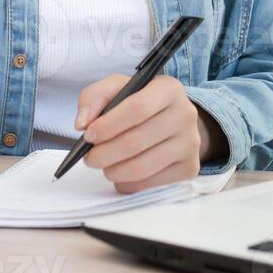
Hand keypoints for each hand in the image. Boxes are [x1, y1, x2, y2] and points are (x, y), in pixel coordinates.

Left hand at [75, 74, 222, 193]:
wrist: (173, 120)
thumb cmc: (140, 103)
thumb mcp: (117, 88)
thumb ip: (94, 98)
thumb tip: (82, 124)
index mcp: (168, 88)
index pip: (137, 108)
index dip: (108, 125)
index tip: (88, 135)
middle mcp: (186, 114)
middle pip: (136, 142)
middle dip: (104, 154)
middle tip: (89, 157)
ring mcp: (190, 144)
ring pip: (142, 167)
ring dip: (113, 171)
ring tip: (103, 166)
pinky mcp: (189, 168)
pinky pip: (150, 184)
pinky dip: (127, 184)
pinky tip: (120, 174)